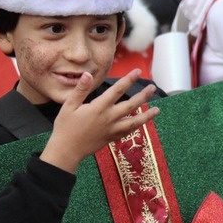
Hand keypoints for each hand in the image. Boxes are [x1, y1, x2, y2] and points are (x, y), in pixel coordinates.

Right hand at [41, 69, 159, 172]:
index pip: (117, 90)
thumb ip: (80, 90)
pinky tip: (142, 123)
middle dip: (143, 96)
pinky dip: (137, 127)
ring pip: (134, 122)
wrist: (66, 151)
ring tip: (157, 110)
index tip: (138, 72)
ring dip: (146, 115)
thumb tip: (88, 74)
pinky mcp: (111, 138)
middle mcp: (108, 118)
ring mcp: (111, 129)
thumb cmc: (65, 127)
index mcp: (98, 108)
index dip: (128, 80)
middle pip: (130, 105)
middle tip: (152, 88)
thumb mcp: (68, 106)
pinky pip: (128, 132)